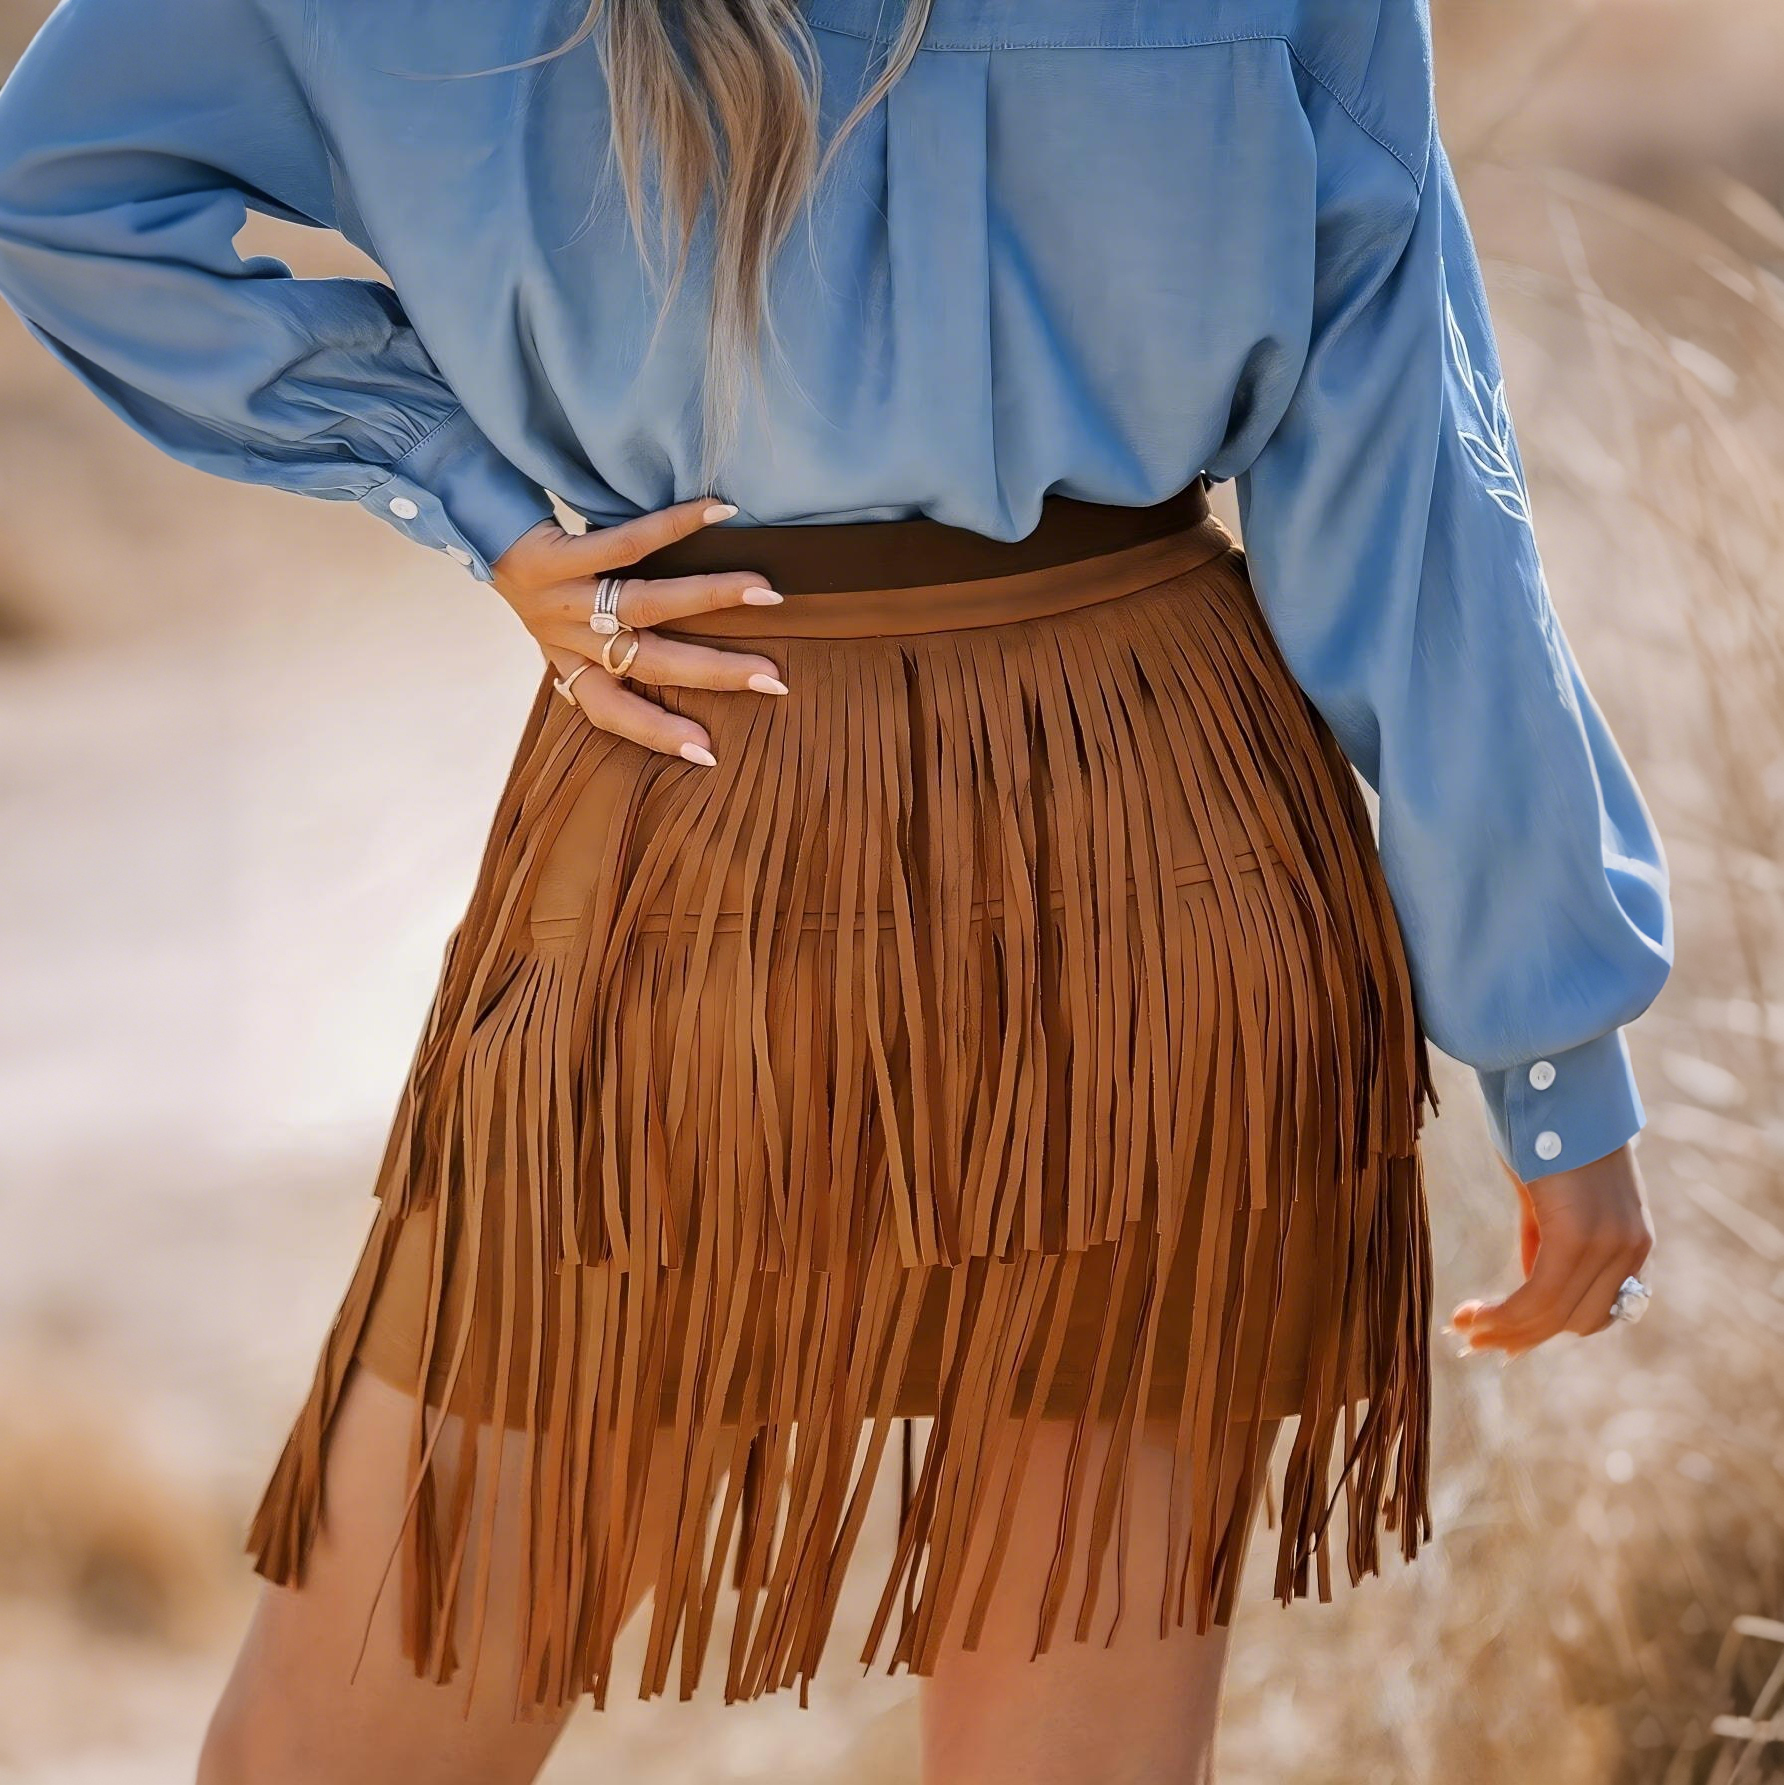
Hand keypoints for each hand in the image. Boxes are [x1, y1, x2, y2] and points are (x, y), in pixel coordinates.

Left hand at [490, 497, 787, 763]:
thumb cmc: (535, 575)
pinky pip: (625, 542)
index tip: (710, 753)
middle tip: (772, 681)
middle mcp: (566, 638)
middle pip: (648, 664)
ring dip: (711, 599)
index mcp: (568, 663)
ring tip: (763, 592)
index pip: (612, 713)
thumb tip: (695, 652)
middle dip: (714, 674)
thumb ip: (608, 642)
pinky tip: (717, 512)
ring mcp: (560, 597)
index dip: (657, 736)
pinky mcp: (557, 552)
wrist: (472, 520)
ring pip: (644, 607)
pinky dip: (676, 527)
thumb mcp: (561, 624)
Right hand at [1449, 1143, 1653, 1356]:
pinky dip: (1503, 1316)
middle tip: (1473, 1337)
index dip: (1546, 1330)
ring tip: (1462, 1329)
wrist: (1551, 1076)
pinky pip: (1538, 1299)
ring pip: (1555, 1317)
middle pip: (1577, 1323)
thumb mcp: (1549, 1195)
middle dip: (1523, 1336)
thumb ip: (1547, 1237)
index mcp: (1630, 1240)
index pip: (1595, 1311)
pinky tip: (1471, 1315)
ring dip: (1505, 1330)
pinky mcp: (1579, 1236)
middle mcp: (1630, 1248)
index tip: (1502, 1339)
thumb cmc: (1542, 1126)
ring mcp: (1610, 1244)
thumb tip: (1530, 1277)